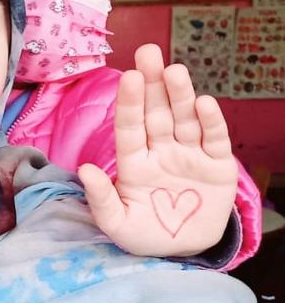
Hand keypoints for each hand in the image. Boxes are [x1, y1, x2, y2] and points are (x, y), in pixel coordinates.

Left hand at [79, 44, 237, 256]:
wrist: (184, 251)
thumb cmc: (145, 234)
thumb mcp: (118, 224)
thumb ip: (101, 199)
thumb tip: (84, 170)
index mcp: (135, 161)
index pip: (130, 127)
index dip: (130, 102)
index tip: (128, 76)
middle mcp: (162, 151)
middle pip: (157, 113)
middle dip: (153, 83)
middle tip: (149, 52)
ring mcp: (190, 155)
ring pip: (184, 119)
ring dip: (180, 95)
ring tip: (175, 71)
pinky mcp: (217, 165)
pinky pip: (214, 139)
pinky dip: (211, 122)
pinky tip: (203, 103)